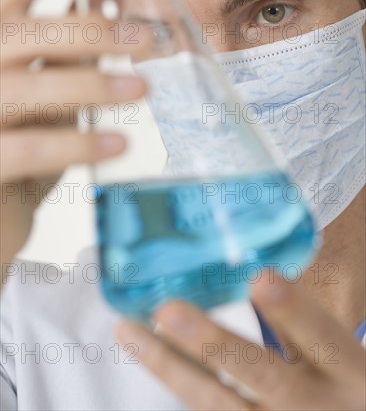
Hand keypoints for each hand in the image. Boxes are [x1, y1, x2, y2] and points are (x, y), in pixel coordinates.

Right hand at [0, 0, 145, 273]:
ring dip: (91, 85)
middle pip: (23, 36)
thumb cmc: (21, 147)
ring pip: (28, 89)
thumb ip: (69, 45)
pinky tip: (118, 143)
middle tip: (144, 37)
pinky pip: (30, 149)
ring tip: (142, 88)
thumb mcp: (46, 91)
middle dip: (87, 30)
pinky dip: (77, 143)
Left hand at [118, 272, 364, 409]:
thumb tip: (248, 266)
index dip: (293, 311)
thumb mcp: (335, 353)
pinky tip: (152, 355)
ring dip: (170, 366)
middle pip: (261, 374)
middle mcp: (315, 407)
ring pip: (218, 405)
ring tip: (131, 331)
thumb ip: (298, 319)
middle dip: (212, 343)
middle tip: (168, 310)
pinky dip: (178, 381)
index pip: (323, 338)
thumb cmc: (337, 381)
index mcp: (347, 372)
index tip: (261, 278)